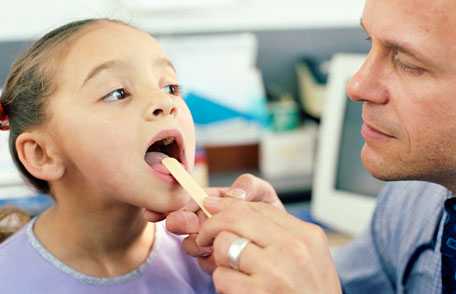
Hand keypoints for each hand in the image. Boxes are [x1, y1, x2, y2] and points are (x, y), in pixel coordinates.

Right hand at [164, 174, 284, 272]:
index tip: (157, 210)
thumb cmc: (270, 215)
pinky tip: (216, 258)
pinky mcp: (216, 262)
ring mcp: (209, 242)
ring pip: (191, 243)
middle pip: (184, 220)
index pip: (190, 198)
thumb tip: (234, 193)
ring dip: (195, 242)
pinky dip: (210, 259)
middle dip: (179, 221)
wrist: (280, 245)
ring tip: (207, 243)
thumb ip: (250, 186)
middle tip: (176, 223)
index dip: (172, 202)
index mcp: (215, 201)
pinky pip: (206, 262)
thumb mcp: (263, 195)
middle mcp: (208, 220)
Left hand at [197, 197, 341, 293]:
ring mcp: (275, 271)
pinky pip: (222, 276)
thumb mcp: (308, 256)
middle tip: (205, 235)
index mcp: (306, 235)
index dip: (229, 206)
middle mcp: (292, 249)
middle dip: (212, 224)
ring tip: (234, 271)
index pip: (258, 207)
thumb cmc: (310, 293)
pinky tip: (239, 290)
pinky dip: (224, 283)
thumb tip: (235, 211)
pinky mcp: (257, 293)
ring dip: (221, 259)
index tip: (213, 208)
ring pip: (224, 244)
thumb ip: (279, 233)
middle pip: (237, 217)